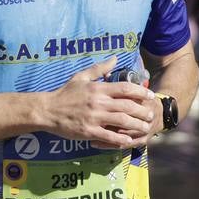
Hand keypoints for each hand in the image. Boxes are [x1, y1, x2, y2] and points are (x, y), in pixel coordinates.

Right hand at [42, 56, 156, 149]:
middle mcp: (98, 102)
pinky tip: (129, 140)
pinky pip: (109, 135)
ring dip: (136, 125)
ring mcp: (94, 117)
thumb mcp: (81, 77)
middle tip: (151, 114)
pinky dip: (120, 138)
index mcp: (98, 88)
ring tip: (145, 127)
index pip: (124, 88)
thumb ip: (99, 68)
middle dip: (142, 110)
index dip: (140, 91)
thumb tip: (115, 58)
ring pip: (122, 121)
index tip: (150, 95)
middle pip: (127, 105)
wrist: (48, 110)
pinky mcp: (89, 131)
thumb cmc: (65, 93)